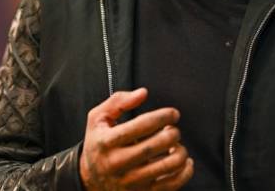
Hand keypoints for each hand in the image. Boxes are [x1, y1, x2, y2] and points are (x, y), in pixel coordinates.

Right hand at [79, 88, 193, 189]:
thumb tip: (143, 93)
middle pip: (157, 144)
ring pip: (169, 165)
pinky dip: (185, 171)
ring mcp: (131, 181)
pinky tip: (183, 162)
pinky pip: (173, 184)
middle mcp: (118, 163)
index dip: (163, 116)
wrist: (89, 179)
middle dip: (173, 132)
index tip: (173, 114)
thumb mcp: (98, 118)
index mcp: (107, 141)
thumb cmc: (97, 144)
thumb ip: (118, 101)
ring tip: (175, 145)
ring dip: (180, 151)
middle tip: (173, 129)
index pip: (142, 125)